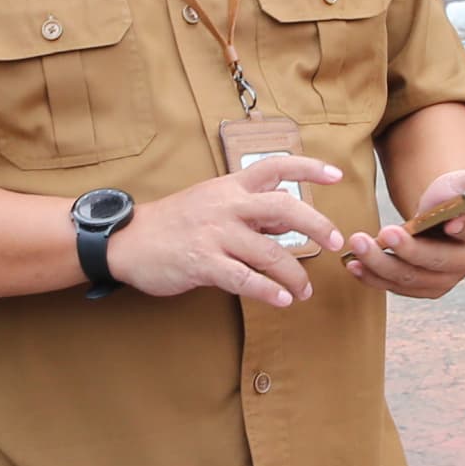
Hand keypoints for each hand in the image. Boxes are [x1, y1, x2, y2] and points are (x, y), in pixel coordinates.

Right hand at [105, 155, 344, 307]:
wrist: (127, 241)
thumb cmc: (175, 222)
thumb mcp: (214, 201)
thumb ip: (252, 207)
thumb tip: (290, 212)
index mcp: (231, 186)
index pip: (277, 165)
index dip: (309, 168)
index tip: (337, 175)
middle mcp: (227, 205)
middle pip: (284, 206)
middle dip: (316, 224)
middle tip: (335, 242)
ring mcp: (215, 234)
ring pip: (269, 252)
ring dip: (294, 274)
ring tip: (305, 291)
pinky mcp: (202, 263)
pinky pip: (245, 279)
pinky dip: (268, 291)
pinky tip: (282, 300)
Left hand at [345, 162, 464, 299]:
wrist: (441, 219)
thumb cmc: (453, 197)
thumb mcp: (462, 181)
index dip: (461, 228)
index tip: (447, 223)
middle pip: (435, 262)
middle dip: (407, 249)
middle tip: (383, 232)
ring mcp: (445, 280)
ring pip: (410, 278)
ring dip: (381, 264)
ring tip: (358, 244)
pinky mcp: (423, 289)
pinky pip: (396, 287)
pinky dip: (373, 277)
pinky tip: (353, 265)